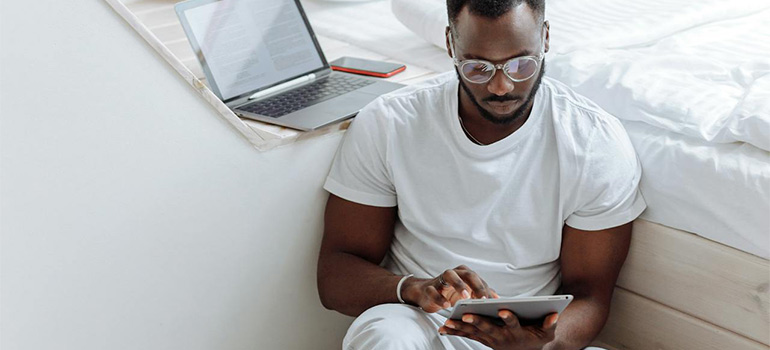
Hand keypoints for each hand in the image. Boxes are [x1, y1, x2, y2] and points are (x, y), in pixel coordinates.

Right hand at [401, 265, 498, 312]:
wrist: (426, 294)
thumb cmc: (449, 294)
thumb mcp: (466, 294)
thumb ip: (480, 294)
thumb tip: (498, 299)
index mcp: (464, 273)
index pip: (478, 279)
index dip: (486, 289)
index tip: (493, 301)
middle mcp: (453, 273)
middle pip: (467, 274)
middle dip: (476, 286)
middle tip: (483, 299)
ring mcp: (440, 279)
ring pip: (449, 276)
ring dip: (458, 285)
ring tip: (465, 297)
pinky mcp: (429, 288)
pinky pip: (434, 291)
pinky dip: (440, 298)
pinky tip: (447, 306)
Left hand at [438, 310, 557, 349]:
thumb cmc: (538, 338)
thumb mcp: (547, 332)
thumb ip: (551, 323)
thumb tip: (555, 314)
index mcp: (517, 332)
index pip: (512, 323)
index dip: (508, 317)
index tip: (503, 310)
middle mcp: (502, 337)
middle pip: (488, 328)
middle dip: (477, 321)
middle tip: (466, 315)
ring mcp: (490, 339)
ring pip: (474, 332)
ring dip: (460, 327)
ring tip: (447, 322)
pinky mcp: (483, 339)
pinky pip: (467, 335)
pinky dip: (455, 331)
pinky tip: (443, 327)